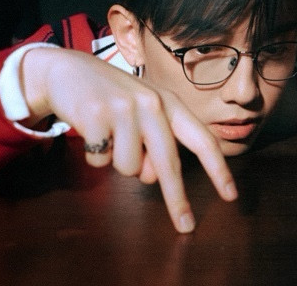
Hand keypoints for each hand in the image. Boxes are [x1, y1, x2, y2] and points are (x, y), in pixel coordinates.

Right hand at [20, 48, 237, 232]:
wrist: (66, 69)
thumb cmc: (108, 96)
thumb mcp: (139, 109)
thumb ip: (154, 139)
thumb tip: (151, 177)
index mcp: (166, 101)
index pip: (201, 138)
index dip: (218, 168)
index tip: (231, 196)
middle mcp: (149, 102)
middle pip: (169, 163)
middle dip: (177, 199)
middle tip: (186, 228)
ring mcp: (122, 108)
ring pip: (129, 168)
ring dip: (117, 161)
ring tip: (108, 137)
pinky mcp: (95, 115)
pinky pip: (101, 162)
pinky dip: (95, 156)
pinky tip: (90, 132)